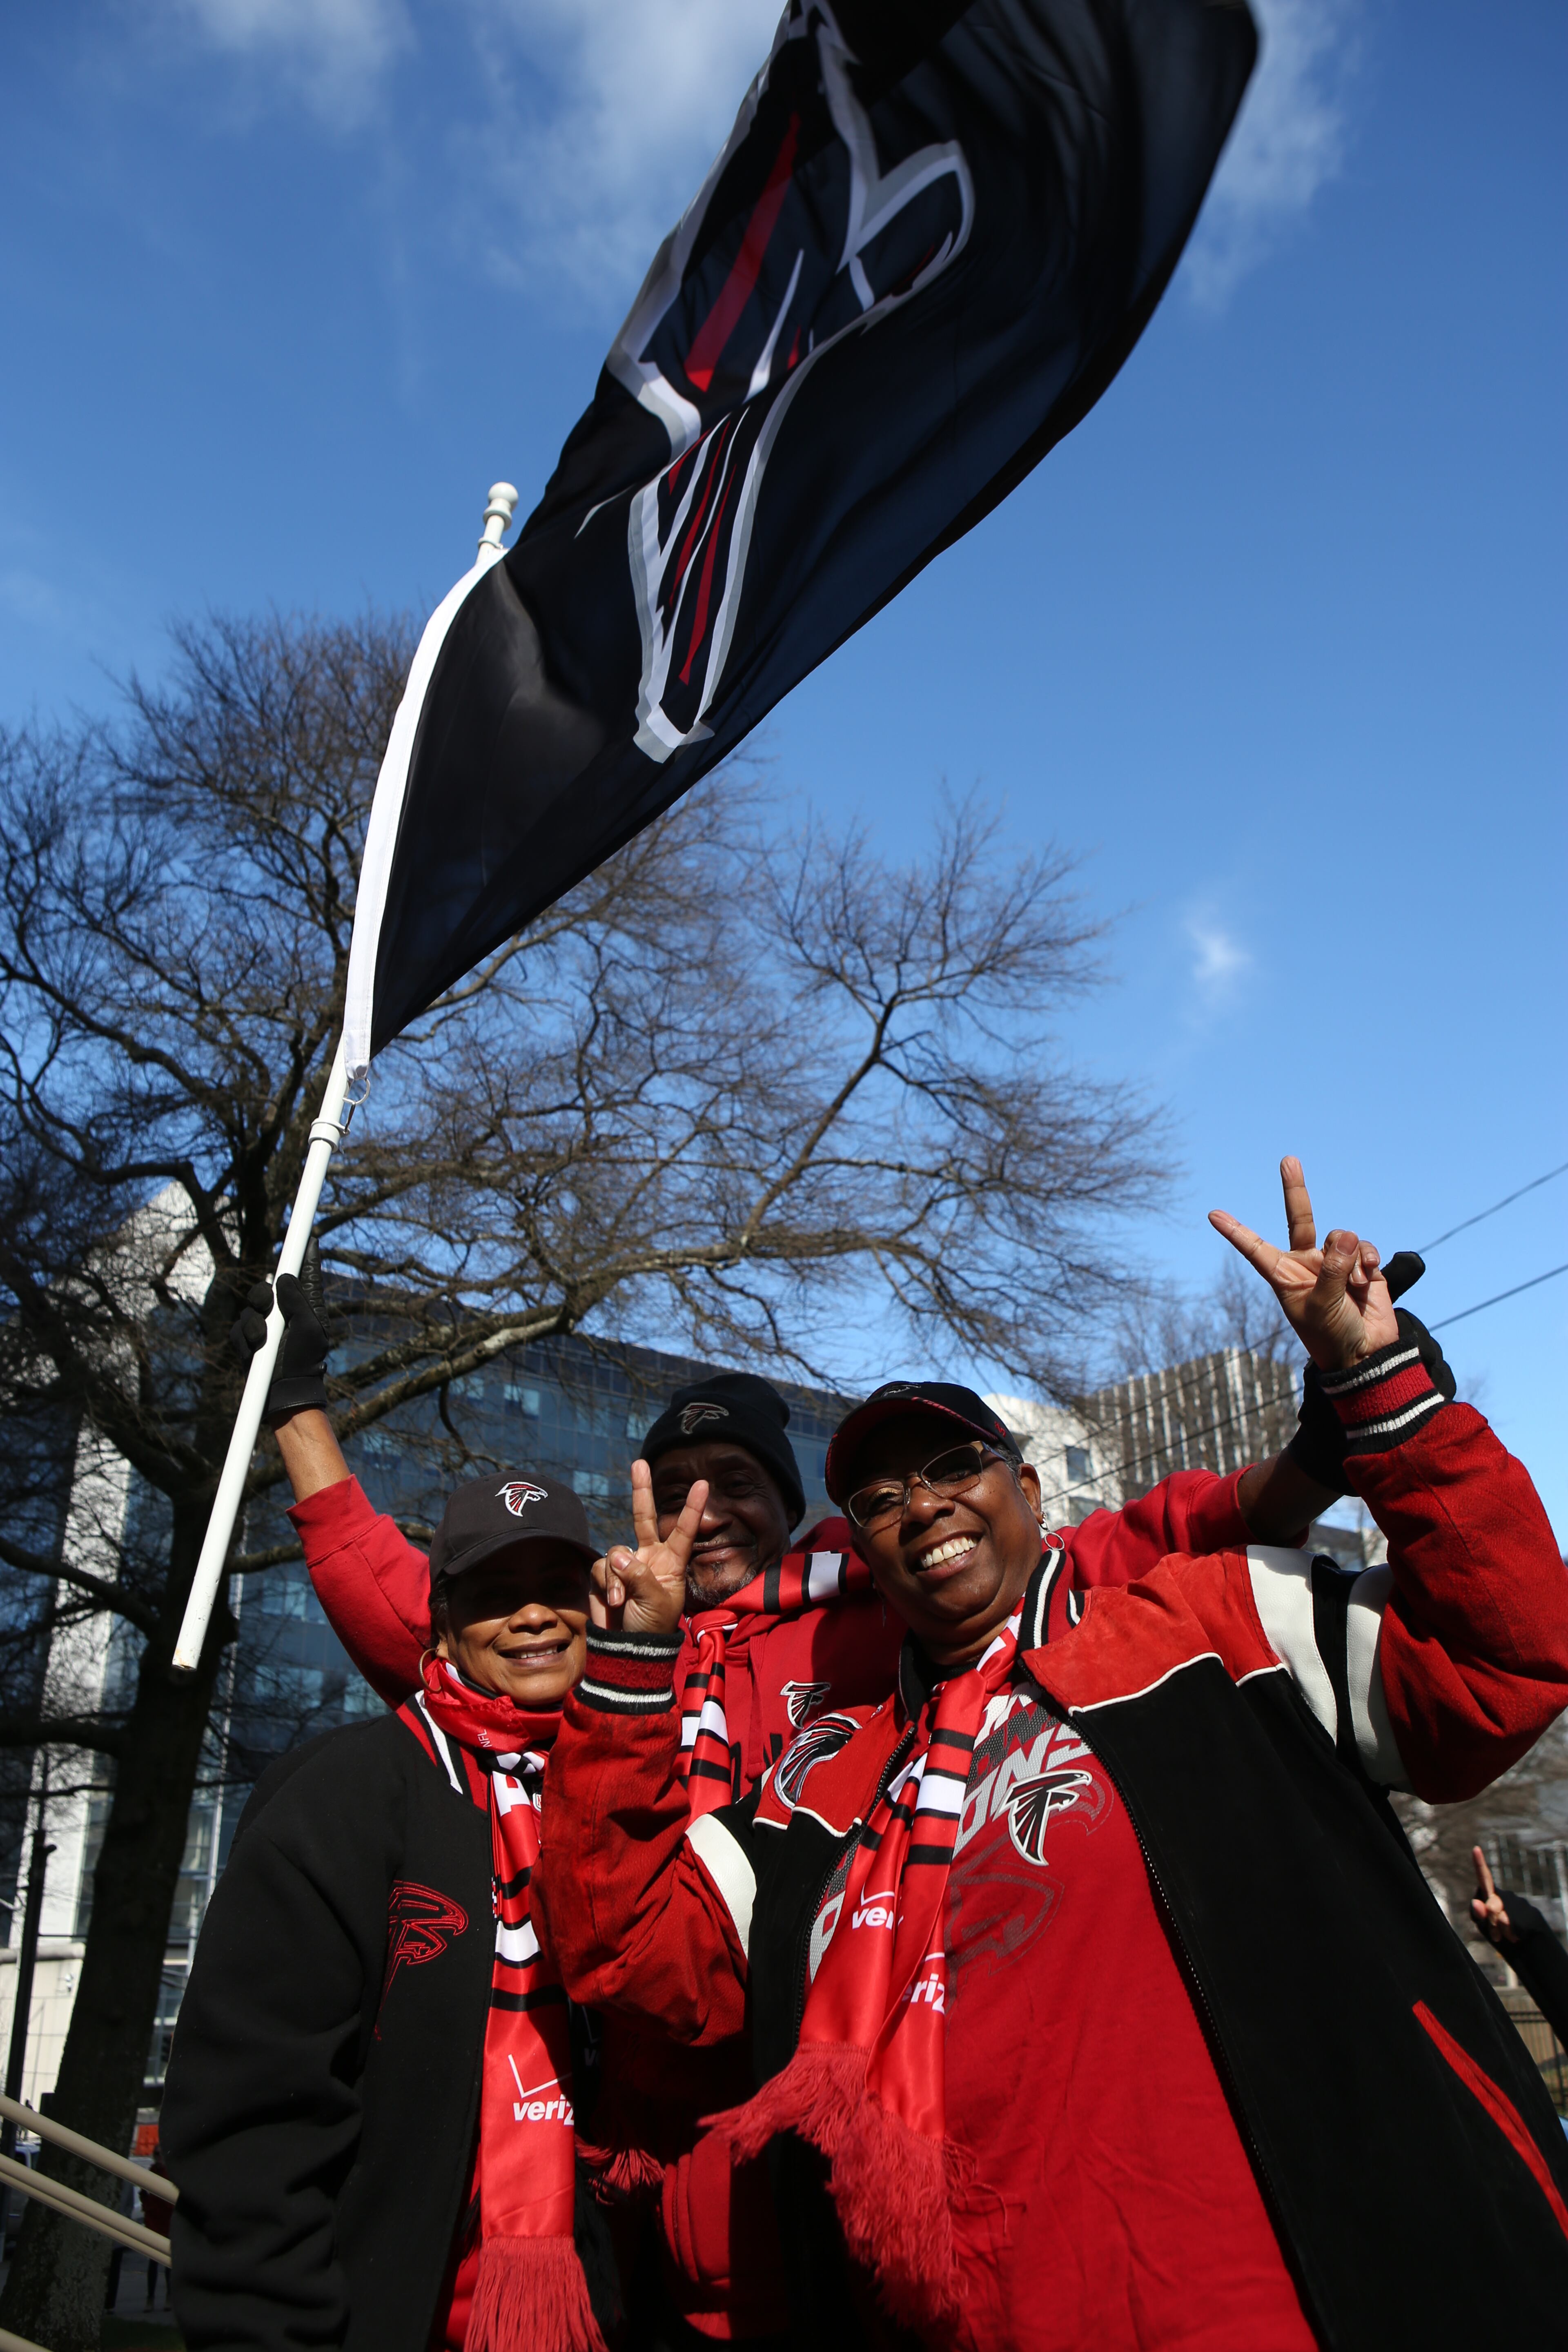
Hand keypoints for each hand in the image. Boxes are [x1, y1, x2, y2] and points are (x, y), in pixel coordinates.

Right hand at [229, 1239, 329, 1421]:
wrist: (286, 1392)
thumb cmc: (306, 1361)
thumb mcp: (310, 1329)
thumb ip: (298, 1300)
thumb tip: (283, 1276)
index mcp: (305, 1306)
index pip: (303, 1274)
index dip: (304, 1255)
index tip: (308, 1236)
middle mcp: (284, 1311)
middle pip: (267, 1286)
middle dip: (263, 1295)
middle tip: (266, 1306)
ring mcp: (264, 1325)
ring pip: (250, 1306)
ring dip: (255, 1322)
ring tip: (263, 1341)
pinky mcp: (248, 1339)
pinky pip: (238, 1327)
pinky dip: (245, 1337)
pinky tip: (255, 1350)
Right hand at [589, 1458, 707, 1637]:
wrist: (626, 1648)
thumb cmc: (651, 1626)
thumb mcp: (656, 1602)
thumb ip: (639, 1576)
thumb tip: (619, 1555)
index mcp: (671, 1563)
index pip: (683, 1530)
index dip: (692, 1508)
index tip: (703, 1483)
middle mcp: (649, 1557)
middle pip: (644, 1517)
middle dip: (641, 1490)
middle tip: (639, 1463)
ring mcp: (626, 1564)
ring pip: (616, 1550)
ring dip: (615, 1574)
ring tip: (621, 1599)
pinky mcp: (604, 1574)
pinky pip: (600, 1566)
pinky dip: (604, 1582)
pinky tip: (611, 1601)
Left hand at [1209, 1158, 1398, 1371]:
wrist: (1367, 1356)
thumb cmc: (1333, 1337)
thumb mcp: (1323, 1306)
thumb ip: (1332, 1269)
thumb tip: (1345, 1235)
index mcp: (1284, 1276)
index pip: (1255, 1249)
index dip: (1236, 1231)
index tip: (1213, 1214)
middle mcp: (1307, 1264)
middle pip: (1299, 1219)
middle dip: (1295, 1190)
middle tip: (1288, 1161)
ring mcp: (1335, 1263)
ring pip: (1342, 1236)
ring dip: (1351, 1256)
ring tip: (1354, 1284)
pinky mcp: (1362, 1266)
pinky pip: (1363, 1247)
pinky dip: (1367, 1258)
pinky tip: (1368, 1277)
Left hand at [1470, 1846, 1517, 1946]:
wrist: (1519, 1943)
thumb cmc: (1495, 1931)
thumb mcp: (1482, 1924)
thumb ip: (1477, 1914)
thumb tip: (1477, 1903)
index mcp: (1488, 1894)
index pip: (1483, 1877)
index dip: (1479, 1863)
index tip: (1475, 1848)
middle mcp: (1503, 1895)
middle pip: (1492, 1906)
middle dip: (1491, 1921)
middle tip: (1495, 1932)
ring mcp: (1517, 1902)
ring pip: (1504, 1919)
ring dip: (1501, 1931)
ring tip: (1505, 1934)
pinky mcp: (1530, 1913)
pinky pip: (1517, 1927)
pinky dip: (1512, 1936)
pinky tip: (1514, 1936)